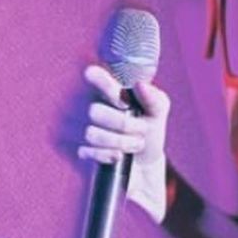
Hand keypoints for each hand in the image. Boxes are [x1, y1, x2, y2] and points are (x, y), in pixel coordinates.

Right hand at [79, 63, 171, 221]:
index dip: (106, 87)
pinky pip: (86, 151)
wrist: (145, 162)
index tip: (125, 103)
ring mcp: (80, 126)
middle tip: (141, 130)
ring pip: (91, 134)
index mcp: (106, 88)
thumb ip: (153, 98)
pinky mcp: (78, 148)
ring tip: (136, 144)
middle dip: (124, 125)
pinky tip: (119, 156)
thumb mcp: (158, 112)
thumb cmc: (148, 129)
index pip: (92, 74)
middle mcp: (88, 104)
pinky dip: (108, 155)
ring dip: (120, 142)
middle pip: (94, 111)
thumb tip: (140, 85)